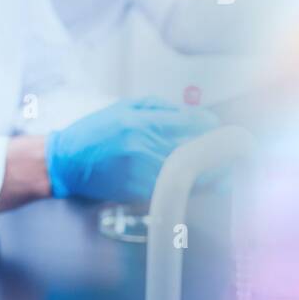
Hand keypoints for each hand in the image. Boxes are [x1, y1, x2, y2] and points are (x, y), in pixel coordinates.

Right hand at [46, 97, 219, 201]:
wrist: (65, 162)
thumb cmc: (94, 132)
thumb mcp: (125, 108)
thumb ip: (160, 109)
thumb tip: (194, 115)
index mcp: (140, 122)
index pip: (188, 124)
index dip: (210, 127)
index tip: (219, 129)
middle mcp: (142, 146)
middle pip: (192, 150)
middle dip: (215, 152)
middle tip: (233, 152)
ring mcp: (139, 171)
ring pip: (186, 174)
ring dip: (208, 173)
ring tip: (224, 172)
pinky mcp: (136, 191)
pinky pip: (170, 190)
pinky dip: (187, 188)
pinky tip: (199, 185)